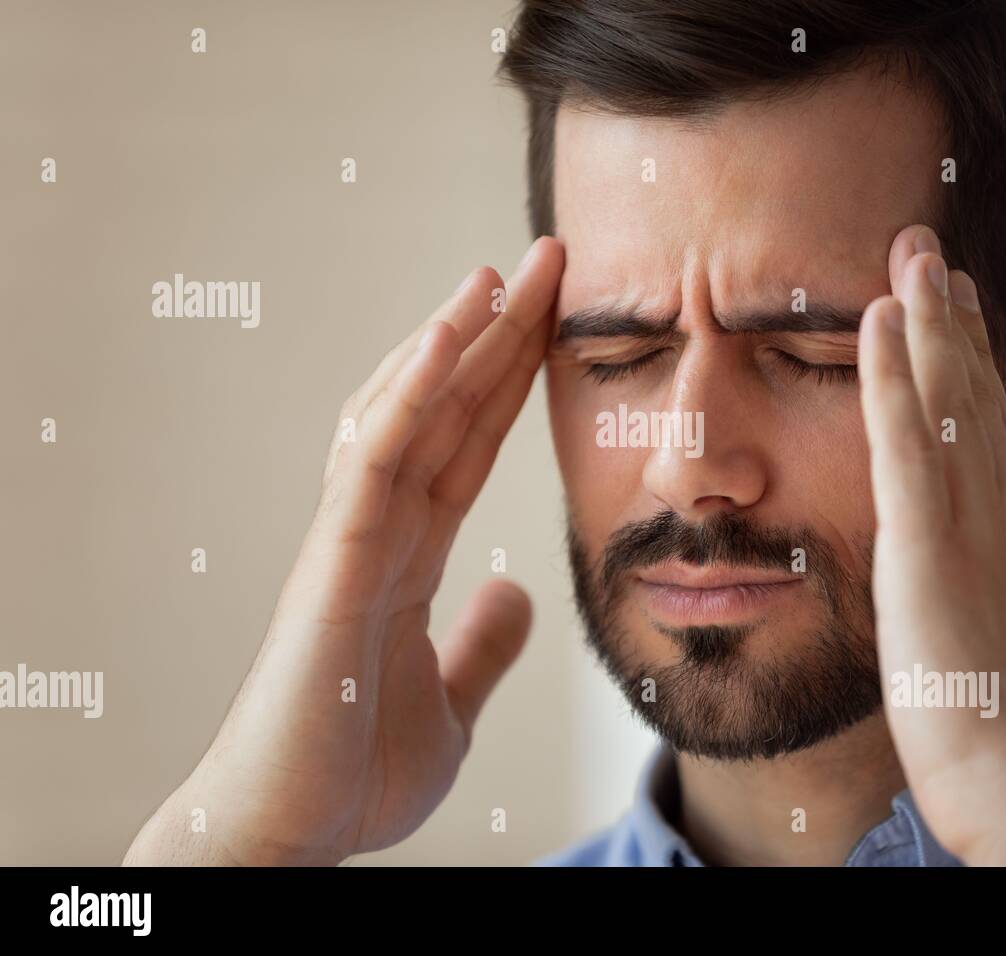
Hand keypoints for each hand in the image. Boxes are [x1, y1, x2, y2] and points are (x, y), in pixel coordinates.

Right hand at [125, 237, 564, 864]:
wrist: (293, 834)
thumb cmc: (352, 770)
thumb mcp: (452, 701)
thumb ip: (482, 643)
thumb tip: (517, 591)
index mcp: (410, 555)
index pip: (469, 444)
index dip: (510, 381)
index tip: (553, 321)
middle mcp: (380, 531)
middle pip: (444, 410)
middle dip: (497, 335)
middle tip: (548, 261)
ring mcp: (352, 540)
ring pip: (402, 414)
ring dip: (451, 338)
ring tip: (499, 273)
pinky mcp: (333, 565)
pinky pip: (374, 460)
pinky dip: (409, 394)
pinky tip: (448, 339)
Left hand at [857, 224, 1005, 864]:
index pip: (1000, 442)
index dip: (979, 377)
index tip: (959, 324)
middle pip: (980, 401)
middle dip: (953, 323)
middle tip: (932, 255)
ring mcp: (979, 527)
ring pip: (949, 402)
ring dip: (926, 322)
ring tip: (910, 254)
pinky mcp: (932, 549)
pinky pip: (906, 444)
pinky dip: (891, 378)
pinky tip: (874, 321)